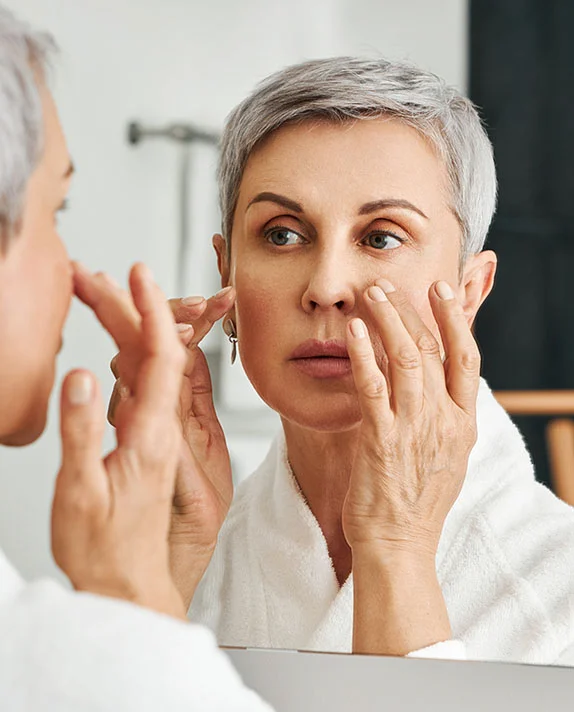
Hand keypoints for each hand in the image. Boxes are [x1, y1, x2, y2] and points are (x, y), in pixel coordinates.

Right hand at [51, 263, 186, 619]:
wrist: (126, 584)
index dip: (153, 312)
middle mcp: (161, 428)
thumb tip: (84, 376)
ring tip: (96, 292)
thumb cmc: (104, 548)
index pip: (163, 358)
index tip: (139, 274)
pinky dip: (125, 355)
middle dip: (126, 307)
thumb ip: (83, 433)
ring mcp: (154, 432)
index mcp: (153, 435)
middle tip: (92, 275)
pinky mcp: (143, 440)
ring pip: (146, 365)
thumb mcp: (83, 491)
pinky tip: (111, 340)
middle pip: (153, 352)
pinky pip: (140, 386)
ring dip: (125, 325)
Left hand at [342, 278, 479, 654]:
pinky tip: (354, 332)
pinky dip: (363, 356)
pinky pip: (373, 388)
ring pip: (405, 359)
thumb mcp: (444, 456)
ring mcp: (414, 429)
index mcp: (462, 423)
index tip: (440, 290)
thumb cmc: (415, 503)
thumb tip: (429, 387)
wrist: (399, 545)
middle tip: (390, 283)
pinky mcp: (381, 441)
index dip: (454, 320)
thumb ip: (440, 418)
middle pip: (432, 350)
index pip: (466, 359)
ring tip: (372, 293)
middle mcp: (443, 421)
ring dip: (388, 320)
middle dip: (411, 310)